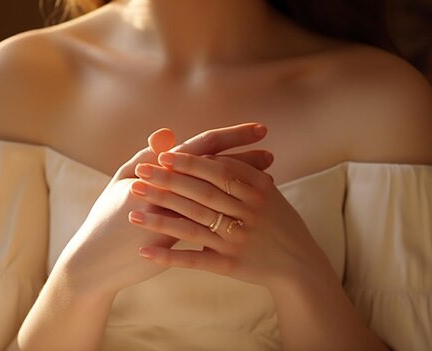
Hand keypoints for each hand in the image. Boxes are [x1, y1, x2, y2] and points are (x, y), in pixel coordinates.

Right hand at [54, 123, 273, 296]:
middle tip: (270, 152)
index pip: (203, 146)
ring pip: (220, 196)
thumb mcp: (121, 180)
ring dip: (244, 185)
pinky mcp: (178, 243)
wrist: (95, 262)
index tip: (258, 130)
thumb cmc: (107, 217)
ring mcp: (175, 219)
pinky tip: (249, 209)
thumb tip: (168, 133)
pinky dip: (232, 214)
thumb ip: (146, 156)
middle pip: (216, 170)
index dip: (232, 136)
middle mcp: (169, 192)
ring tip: (268, 178)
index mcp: (157, 170)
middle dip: (246, 160)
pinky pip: (212, 224)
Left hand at [127, 151, 330, 290]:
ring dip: (160, 218)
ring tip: (132, 211)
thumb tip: (206, 152)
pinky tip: (144, 252)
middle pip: (201, 195)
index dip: (189, 164)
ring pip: (193, 226)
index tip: (162, 157)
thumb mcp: (267, 193)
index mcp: (257, 191)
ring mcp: (238, 241)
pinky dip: (169, 256)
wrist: (298, 263)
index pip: (217, 172)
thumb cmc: (278, 221)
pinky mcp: (231, 265)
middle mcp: (248, 214)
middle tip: (139, 175)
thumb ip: (240, 173)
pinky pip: (195, 260)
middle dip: (167, 184)